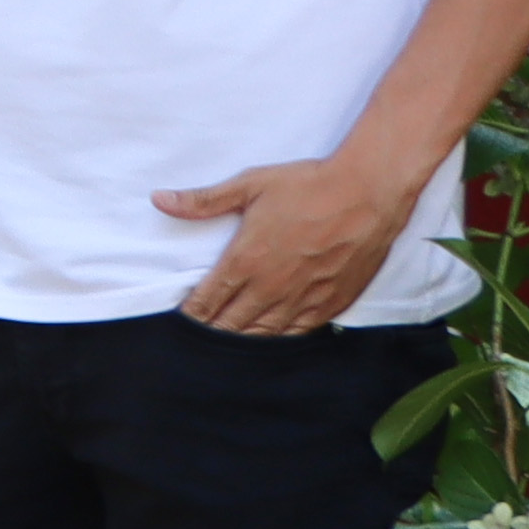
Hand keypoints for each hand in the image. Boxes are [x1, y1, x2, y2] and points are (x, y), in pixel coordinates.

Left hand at [161, 154, 406, 335]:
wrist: (369, 194)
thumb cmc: (309, 186)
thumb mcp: (250, 185)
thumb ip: (203, 201)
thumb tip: (160, 200)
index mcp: (246, 260)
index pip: (207, 299)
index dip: (192, 313)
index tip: (181, 320)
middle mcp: (271, 286)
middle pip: (231, 323)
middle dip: (212, 331)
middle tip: (198, 339)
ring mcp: (302, 298)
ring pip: (263, 332)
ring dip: (242, 338)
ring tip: (227, 343)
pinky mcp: (330, 303)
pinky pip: (298, 331)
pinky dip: (279, 337)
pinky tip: (269, 338)